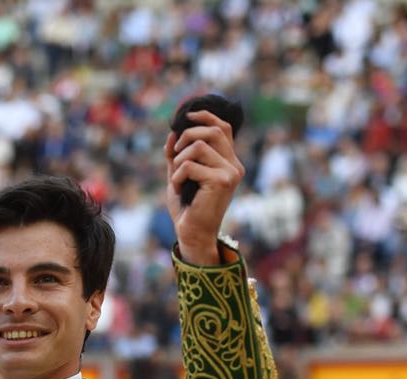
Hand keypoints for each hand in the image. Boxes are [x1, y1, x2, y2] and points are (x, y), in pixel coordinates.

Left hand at [163, 111, 244, 265]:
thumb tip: (172, 132)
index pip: (223, 128)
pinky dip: (177, 175)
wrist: (192, 233)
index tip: (187, 116)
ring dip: (179, 160)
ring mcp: (230, 173)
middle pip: (212, 131)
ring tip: (177, 177)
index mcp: (228, 162)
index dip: (205, 117)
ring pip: (198, 146)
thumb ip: (176, 155)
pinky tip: (178, 188)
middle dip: (187, 137)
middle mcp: (234, 165)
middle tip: (175, 155)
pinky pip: (190, 165)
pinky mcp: (221, 181)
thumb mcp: (179, 175)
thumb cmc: (187, 207)